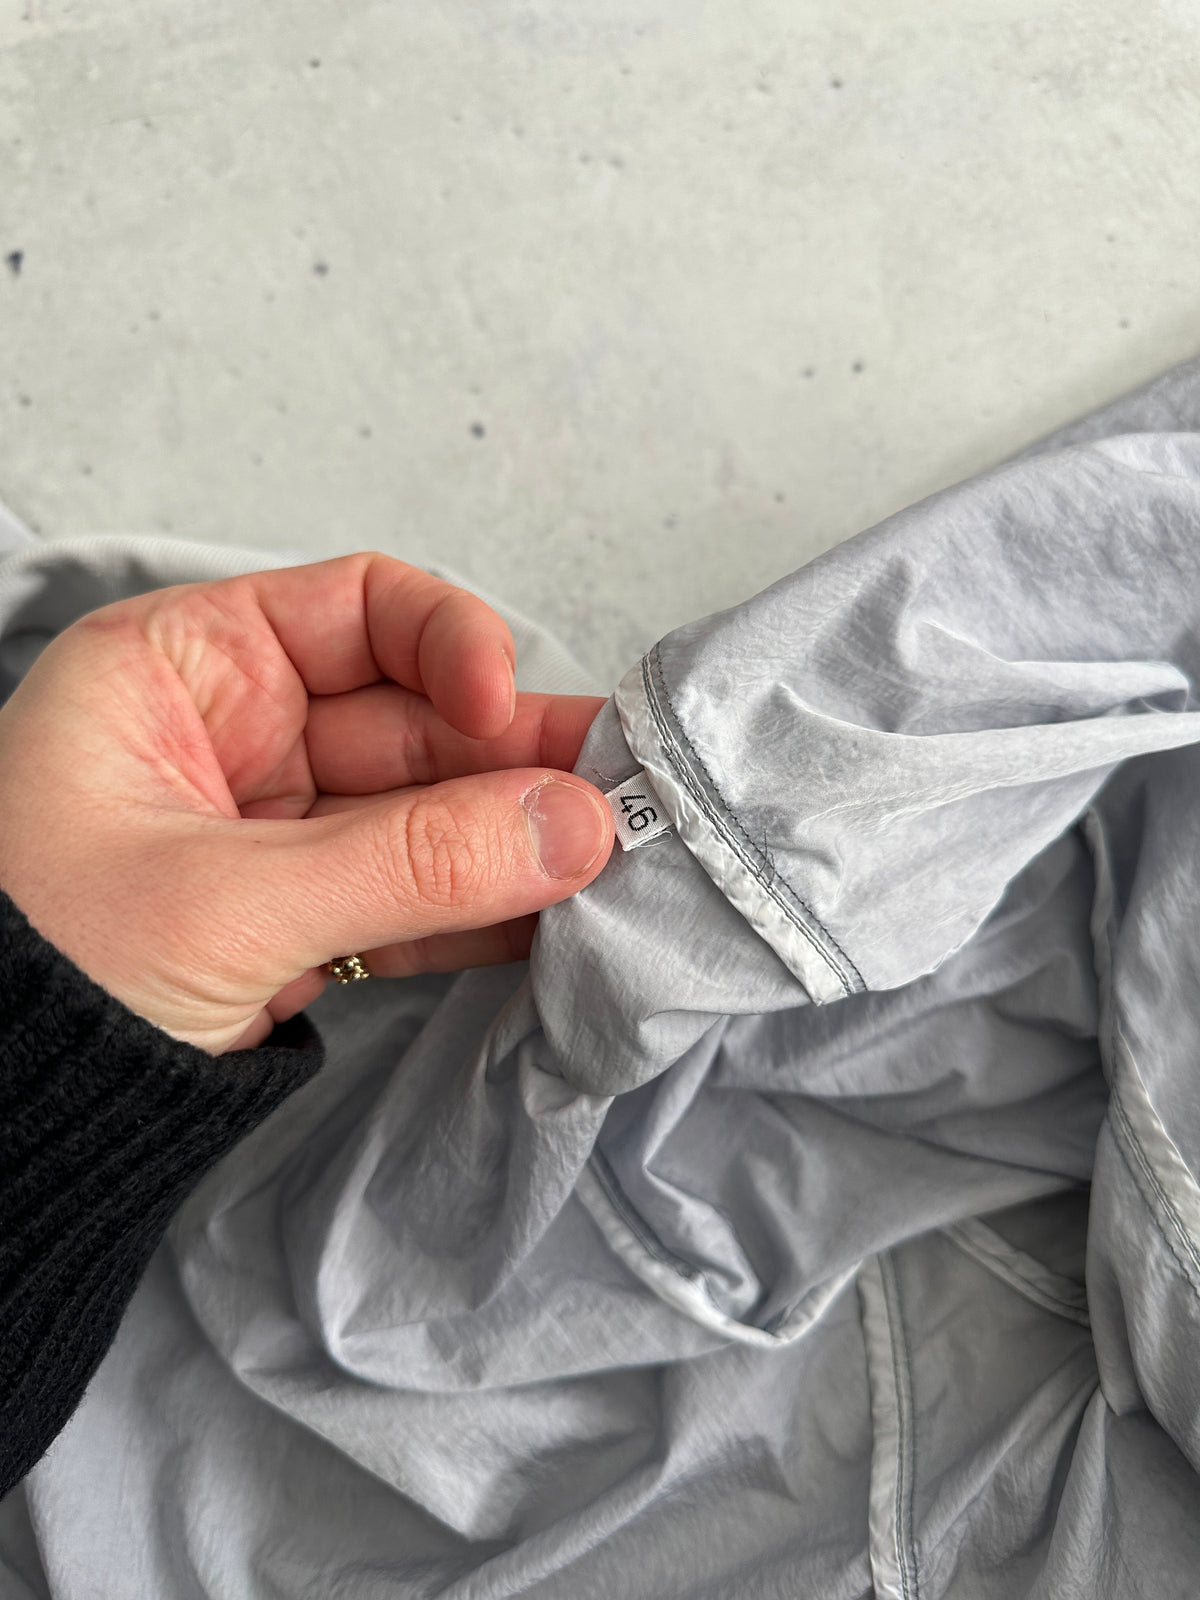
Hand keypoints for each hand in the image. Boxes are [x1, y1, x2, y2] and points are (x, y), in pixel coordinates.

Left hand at [0, 552, 613, 1053]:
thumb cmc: (36, 972)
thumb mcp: (226, 900)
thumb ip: (411, 862)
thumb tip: (573, 825)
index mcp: (183, 670)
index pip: (357, 610)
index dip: (450, 645)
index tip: (505, 710)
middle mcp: (236, 733)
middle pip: (414, 718)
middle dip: (512, 761)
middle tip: (617, 795)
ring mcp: (273, 831)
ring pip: (424, 814)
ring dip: (511, 841)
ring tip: (608, 863)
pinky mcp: (296, 920)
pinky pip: (408, 896)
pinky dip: (477, 911)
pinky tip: (549, 919)